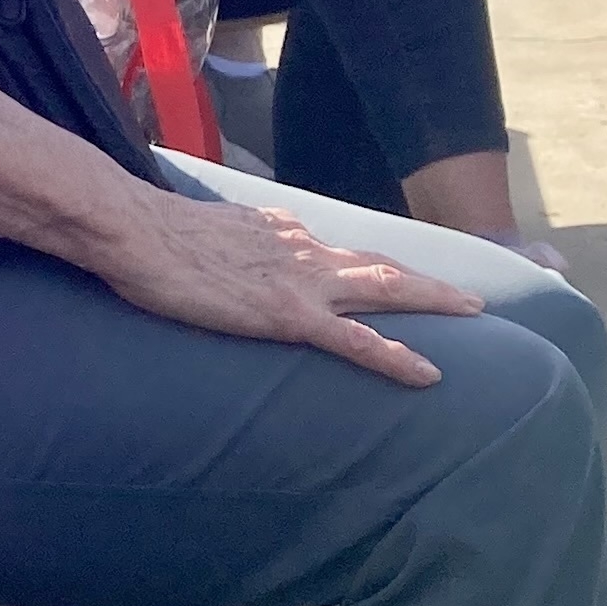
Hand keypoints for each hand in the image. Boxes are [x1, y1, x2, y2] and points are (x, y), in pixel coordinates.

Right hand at [90, 181, 480, 388]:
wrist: (135, 231)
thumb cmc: (152, 234)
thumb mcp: (205, 231)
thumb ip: (231, 242)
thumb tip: (233, 251)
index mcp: (280, 230)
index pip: (337, 248)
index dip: (370, 265)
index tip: (394, 278)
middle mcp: (301, 249)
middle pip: (378, 264)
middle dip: (427, 282)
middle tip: (468, 298)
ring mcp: (300, 281)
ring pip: (384, 290)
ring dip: (433, 300)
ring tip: (472, 313)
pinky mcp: (288, 314)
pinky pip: (356, 341)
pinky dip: (398, 357)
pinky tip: (429, 375)